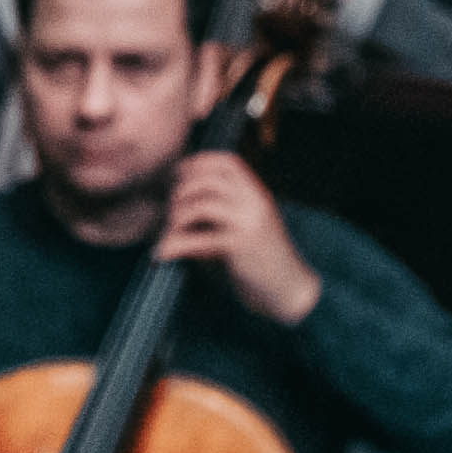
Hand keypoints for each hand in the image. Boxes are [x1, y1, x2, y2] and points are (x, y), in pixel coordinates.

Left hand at [155, 151, 319, 323]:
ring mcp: (250, 222)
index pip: (227, 162)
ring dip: (176, 219)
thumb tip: (171, 205)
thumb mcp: (240, 228)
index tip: (176, 177)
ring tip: (167, 234)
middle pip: (208, 180)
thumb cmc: (258, 260)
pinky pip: (198, 239)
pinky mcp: (241, 246)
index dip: (197, 164)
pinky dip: (174, 245)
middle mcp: (256, 202)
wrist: (289, 290)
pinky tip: (162, 254)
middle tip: (167, 213)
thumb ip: (216, 214)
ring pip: (201, 205)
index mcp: (257, 194)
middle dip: (180, 193)